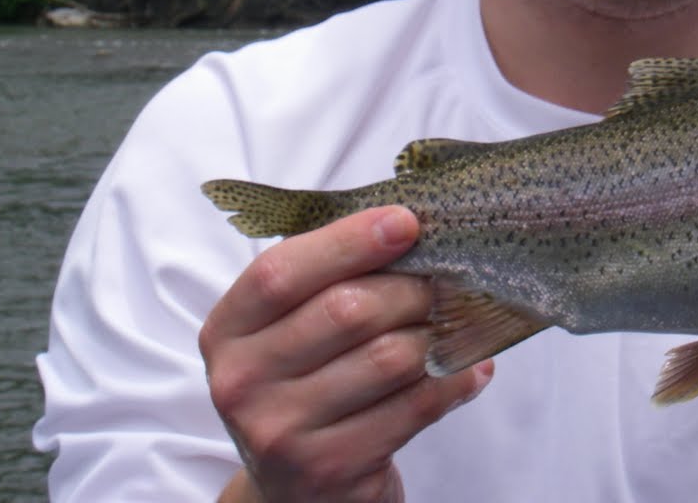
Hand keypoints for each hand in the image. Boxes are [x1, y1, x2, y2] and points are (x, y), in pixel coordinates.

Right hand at [198, 205, 493, 502]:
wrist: (292, 491)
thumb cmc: (302, 385)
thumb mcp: (289, 329)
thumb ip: (327, 279)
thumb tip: (410, 228)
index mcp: (228, 331)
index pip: (282, 272)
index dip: (348, 241)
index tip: (405, 221)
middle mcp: (243, 383)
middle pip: (346, 311)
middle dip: (410, 287)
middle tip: (446, 278)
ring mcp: (283, 433)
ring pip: (389, 358)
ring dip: (438, 332)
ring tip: (460, 318)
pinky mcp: (331, 470)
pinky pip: (413, 408)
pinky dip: (452, 380)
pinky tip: (469, 368)